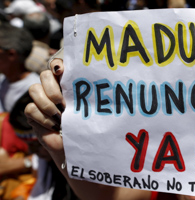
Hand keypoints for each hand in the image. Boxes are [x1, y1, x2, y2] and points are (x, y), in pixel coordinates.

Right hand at [24, 58, 150, 199]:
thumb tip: (118, 78)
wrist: (84, 150)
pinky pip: (30, 109)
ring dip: (47, 102)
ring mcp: (44, 101)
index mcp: (72, 84)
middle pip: (45, 74)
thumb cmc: (96, 127)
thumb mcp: (100, 109)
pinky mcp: (35, 115)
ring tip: (61, 114)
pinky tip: (55, 125)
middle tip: (64, 101)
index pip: (60, 63)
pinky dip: (43, 118)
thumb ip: (100, 93)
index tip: (62, 69)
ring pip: (34, 89)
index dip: (58, 63)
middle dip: (53, 86)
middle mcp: (57, 89)